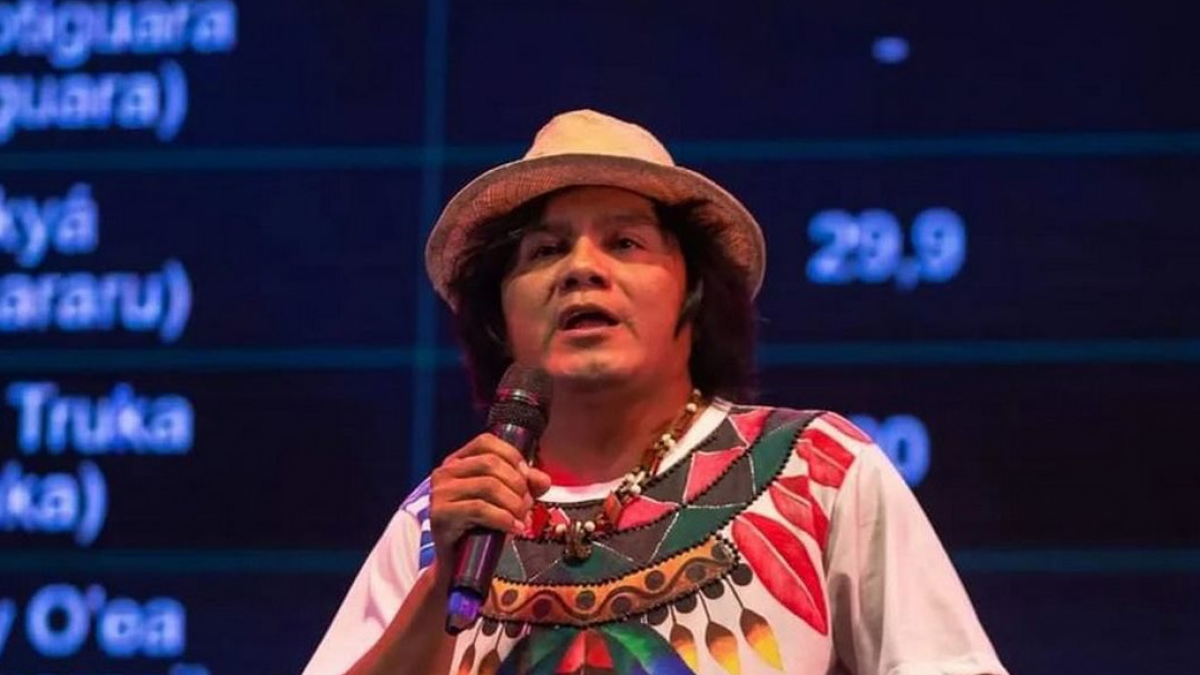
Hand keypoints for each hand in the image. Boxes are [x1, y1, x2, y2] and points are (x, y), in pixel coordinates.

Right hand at [428, 433, 551, 573]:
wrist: (459, 565)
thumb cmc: (481, 528)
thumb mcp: (505, 501)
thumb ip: (524, 485)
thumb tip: (543, 480)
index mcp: (458, 462)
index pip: (487, 442)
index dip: (512, 456)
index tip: (528, 477)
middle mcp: (445, 473)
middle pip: (491, 464)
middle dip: (518, 485)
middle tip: (528, 505)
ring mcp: (440, 493)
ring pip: (488, 485)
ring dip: (514, 503)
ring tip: (522, 519)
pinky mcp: (440, 514)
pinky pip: (480, 509)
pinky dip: (504, 518)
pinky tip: (514, 528)